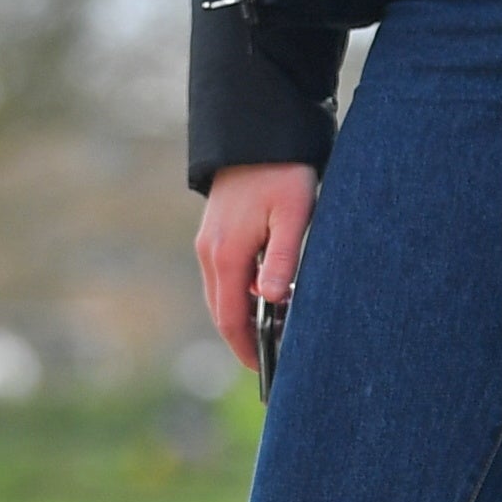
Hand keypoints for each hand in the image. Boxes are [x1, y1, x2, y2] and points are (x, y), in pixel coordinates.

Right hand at [193, 162, 315, 371]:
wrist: (256, 130)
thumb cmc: (282, 171)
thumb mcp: (293, 215)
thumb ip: (281, 260)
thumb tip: (271, 300)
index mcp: (226, 255)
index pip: (230, 318)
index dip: (246, 348)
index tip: (264, 371)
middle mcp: (209, 252)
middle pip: (222, 311)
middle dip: (244, 338)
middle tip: (273, 359)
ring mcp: (208, 241)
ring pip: (221, 294)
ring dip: (242, 316)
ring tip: (275, 332)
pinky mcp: (214, 231)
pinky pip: (223, 276)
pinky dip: (239, 294)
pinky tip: (266, 295)